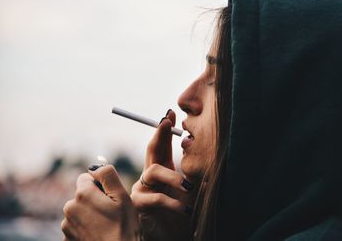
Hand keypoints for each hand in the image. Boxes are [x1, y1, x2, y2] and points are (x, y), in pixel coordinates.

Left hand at [61, 165, 138, 240]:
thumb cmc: (124, 227)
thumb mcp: (122, 196)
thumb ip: (108, 175)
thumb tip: (94, 166)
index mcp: (82, 194)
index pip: (85, 178)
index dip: (99, 186)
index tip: (109, 198)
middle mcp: (69, 208)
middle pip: (82, 195)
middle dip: (93, 200)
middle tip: (110, 213)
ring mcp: (66, 225)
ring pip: (79, 211)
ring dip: (89, 214)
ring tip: (105, 226)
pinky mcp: (66, 239)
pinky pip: (76, 226)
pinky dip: (85, 228)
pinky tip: (98, 234)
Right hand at [131, 110, 194, 240]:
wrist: (174, 237)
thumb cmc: (183, 214)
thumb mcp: (190, 191)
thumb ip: (192, 173)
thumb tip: (202, 152)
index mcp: (164, 170)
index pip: (163, 146)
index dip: (165, 129)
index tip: (171, 113)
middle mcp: (151, 177)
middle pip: (153, 149)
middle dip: (160, 133)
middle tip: (167, 121)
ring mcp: (142, 189)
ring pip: (154, 171)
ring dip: (173, 176)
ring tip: (188, 187)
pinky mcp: (139, 204)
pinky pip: (155, 198)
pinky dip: (173, 203)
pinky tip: (186, 210)